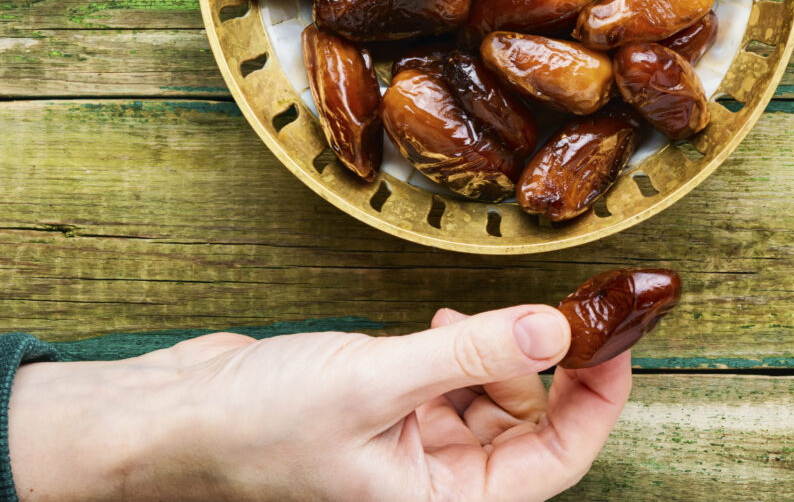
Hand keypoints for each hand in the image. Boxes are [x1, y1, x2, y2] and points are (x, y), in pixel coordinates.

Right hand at [8, 304, 632, 500]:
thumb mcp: (374, 382)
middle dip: (550, 366)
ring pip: (499, 398)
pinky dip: (463, 349)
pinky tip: (436, 325)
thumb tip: (559, 330)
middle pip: (535, 426)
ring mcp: (419, 448)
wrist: (177, 417)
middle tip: (563, 309)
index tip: (616, 338)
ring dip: (498, 352)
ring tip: (458, 323)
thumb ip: (472, 355)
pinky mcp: (398, 413)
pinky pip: (459, 382)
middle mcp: (438, 485)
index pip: (558, 460)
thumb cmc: (257, 425)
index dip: (599, 399)